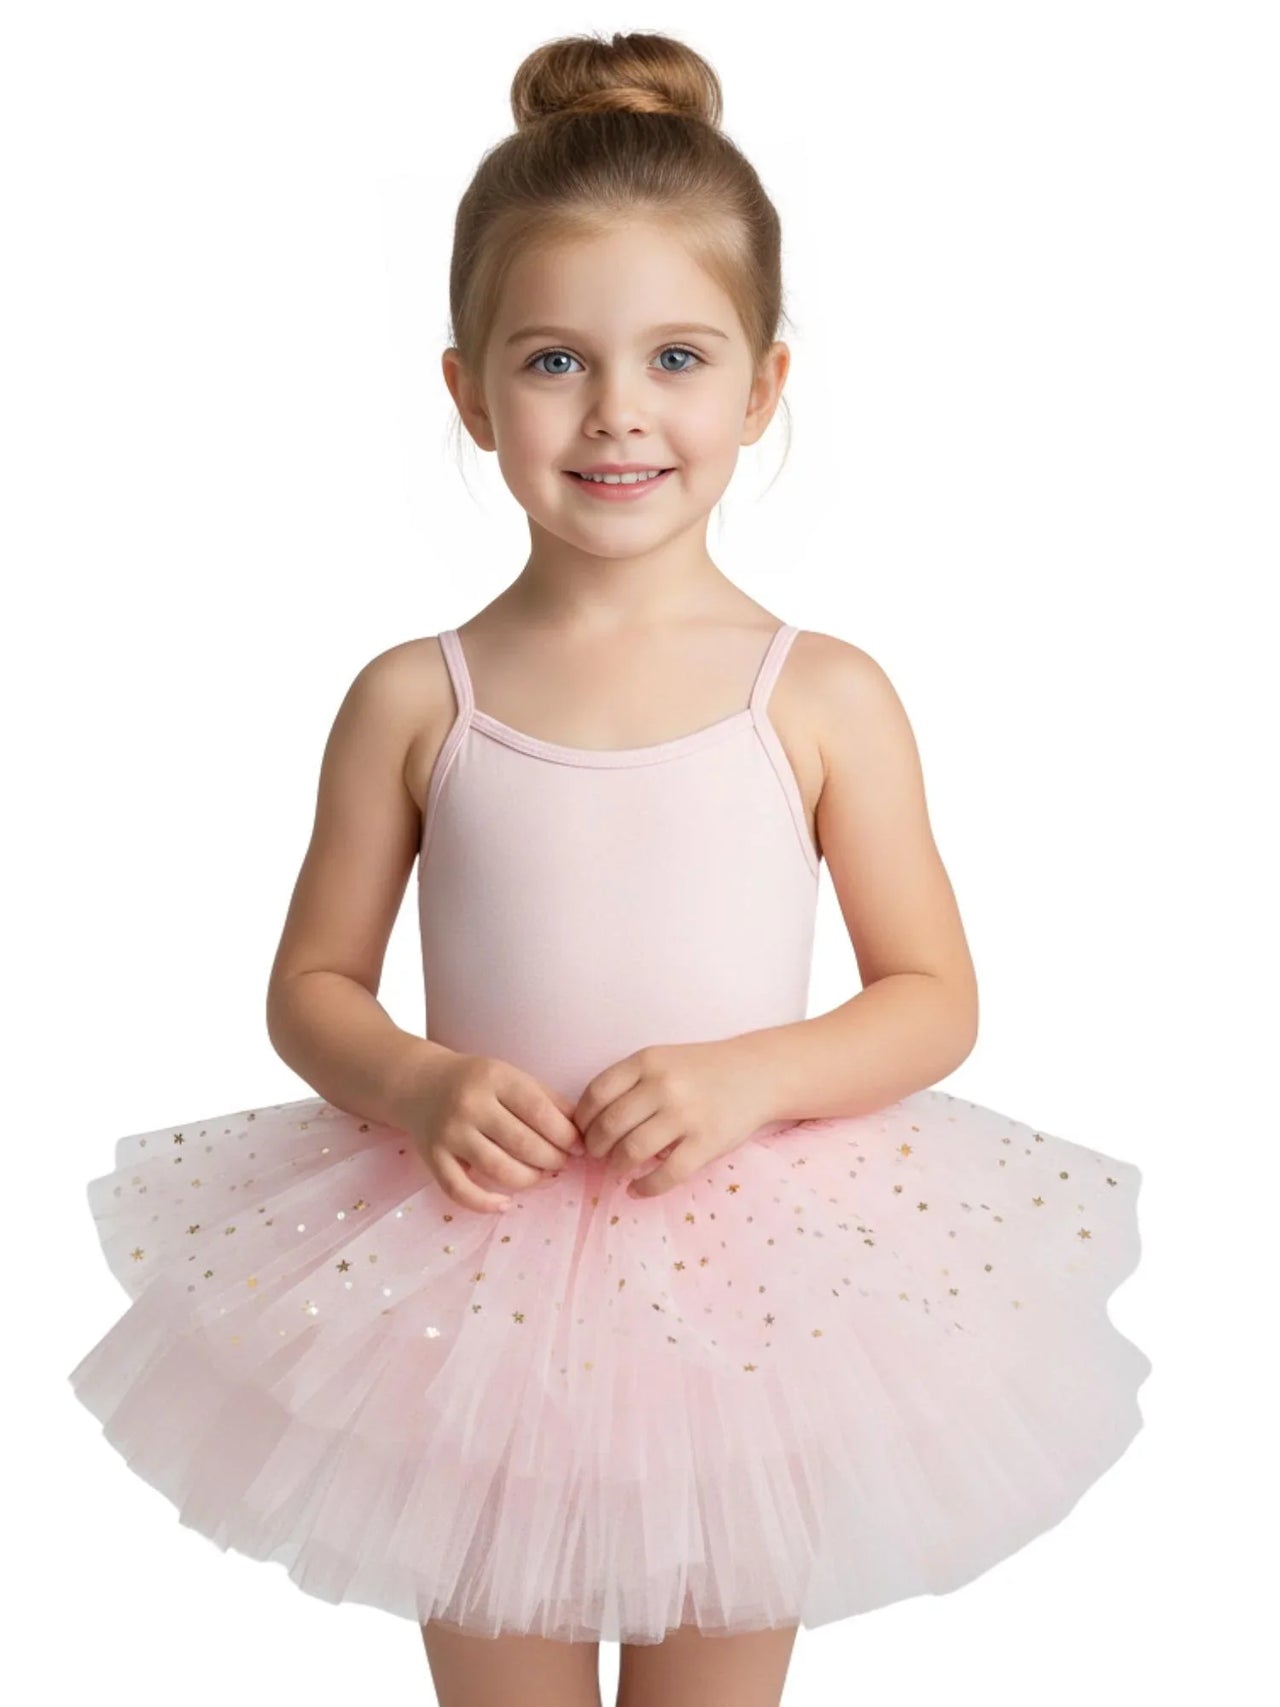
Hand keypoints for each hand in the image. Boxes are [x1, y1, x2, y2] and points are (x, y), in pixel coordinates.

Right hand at [404, 1051, 584, 1214]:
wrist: (419, 1083)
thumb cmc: (475, 1082)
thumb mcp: (510, 1076)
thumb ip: (546, 1099)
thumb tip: (582, 1130)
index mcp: (494, 1078)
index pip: (539, 1112)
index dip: (566, 1135)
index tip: (580, 1147)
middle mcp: (469, 1105)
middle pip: (523, 1144)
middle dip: (553, 1160)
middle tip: (563, 1163)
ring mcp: (449, 1133)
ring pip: (498, 1169)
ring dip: (530, 1180)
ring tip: (543, 1177)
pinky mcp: (432, 1157)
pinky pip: (460, 1191)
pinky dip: (485, 1203)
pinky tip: (505, 1203)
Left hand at [572, 1039, 772, 1198]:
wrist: (756, 1074)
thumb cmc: (701, 1069)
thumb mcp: (661, 1059)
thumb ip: (629, 1082)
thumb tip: (587, 1122)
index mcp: (647, 1061)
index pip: (596, 1094)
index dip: (582, 1119)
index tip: (582, 1131)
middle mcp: (664, 1086)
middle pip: (609, 1126)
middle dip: (595, 1147)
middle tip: (597, 1155)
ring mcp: (686, 1115)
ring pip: (632, 1151)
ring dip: (616, 1167)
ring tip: (617, 1168)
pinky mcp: (706, 1143)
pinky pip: (666, 1175)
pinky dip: (644, 1188)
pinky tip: (636, 1190)